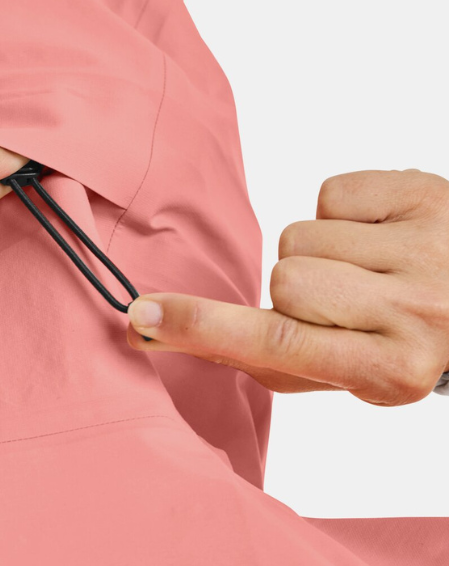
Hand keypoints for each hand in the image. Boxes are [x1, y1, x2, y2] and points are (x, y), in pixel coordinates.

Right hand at [127, 169, 448, 406]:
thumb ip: (280, 361)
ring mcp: (425, 245)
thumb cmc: (413, 337)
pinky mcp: (424, 193)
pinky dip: (341, 211)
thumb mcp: (357, 373)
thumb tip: (184, 334)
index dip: (203, 329)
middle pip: (283, 278)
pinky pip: (329, 191)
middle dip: (294, 287)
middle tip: (344, 298)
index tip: (144, 318)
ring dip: (318, 249)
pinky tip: (379, 232)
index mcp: (394, 367)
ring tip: (366, 265)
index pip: (278, 344)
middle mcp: (416, 307)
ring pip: (299, 233)